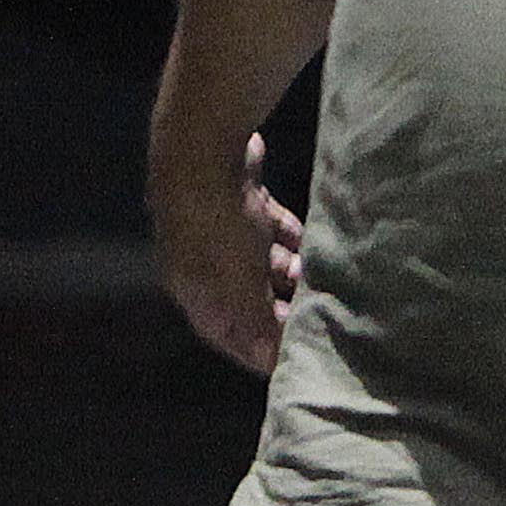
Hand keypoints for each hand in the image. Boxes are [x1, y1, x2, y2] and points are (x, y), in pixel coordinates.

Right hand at [155, 126, 306, 376]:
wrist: (204, 145)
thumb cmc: (218, 223)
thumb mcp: (241, 281)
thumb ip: (255, 321)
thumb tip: (267, 359)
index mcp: (191, 289)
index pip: (226, 333)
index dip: (258, 348)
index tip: (291, 357)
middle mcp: (198, 261)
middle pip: (244, 296)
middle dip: (279, 306)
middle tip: (313, 312)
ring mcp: (215, 225)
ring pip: (256, 260)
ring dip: (284, 270)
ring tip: (313, 274)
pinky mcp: (235, 195)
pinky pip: (264, 225)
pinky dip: (284, 235)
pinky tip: (308, 238)